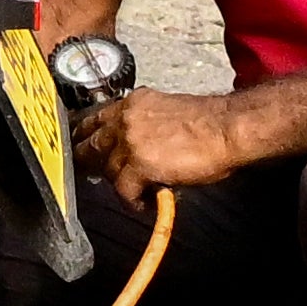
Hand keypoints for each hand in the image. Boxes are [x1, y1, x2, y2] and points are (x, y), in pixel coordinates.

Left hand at [86, 81, 248, 200]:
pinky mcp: (139, 165)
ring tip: (138, 192)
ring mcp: (130, 141)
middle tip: (91, 176)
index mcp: (133, 102)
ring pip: (107, 170)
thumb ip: (143, 122)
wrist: (225, 129)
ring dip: (120, 183)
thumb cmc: (207, 123)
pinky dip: (134, 201)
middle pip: (90, 144)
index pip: (95, 118)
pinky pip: (123, 191)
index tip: (81, 147)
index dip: (84, 136)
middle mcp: (125, 118)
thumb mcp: (165, 110)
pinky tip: (147, 203)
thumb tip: (133, 145)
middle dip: (88, 162)